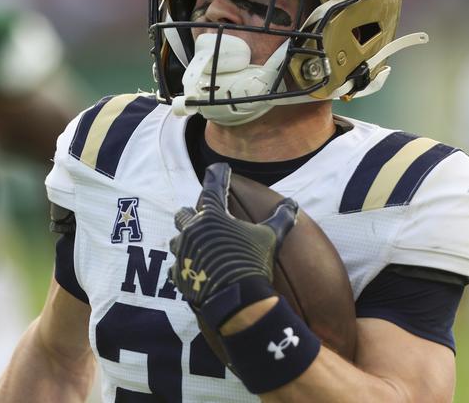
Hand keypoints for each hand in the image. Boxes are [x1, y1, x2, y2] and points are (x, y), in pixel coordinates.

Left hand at [169, 162, 297, 329]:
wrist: (237, 301)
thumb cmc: (253, 263)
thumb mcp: (270, 237)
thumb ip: (281, 217)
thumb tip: (292, 203)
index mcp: (212, 215)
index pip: (213, 186)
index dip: (218, 174)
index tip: (218, 168)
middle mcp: (192, 229)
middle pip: (184, 213)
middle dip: (192, 213)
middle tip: (203, 217)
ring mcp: (183, 252)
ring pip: (177, 239)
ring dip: (185, 239)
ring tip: (196, 244)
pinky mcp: (178, 275)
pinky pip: (176, 267)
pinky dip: (184, 267)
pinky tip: (193, 270)